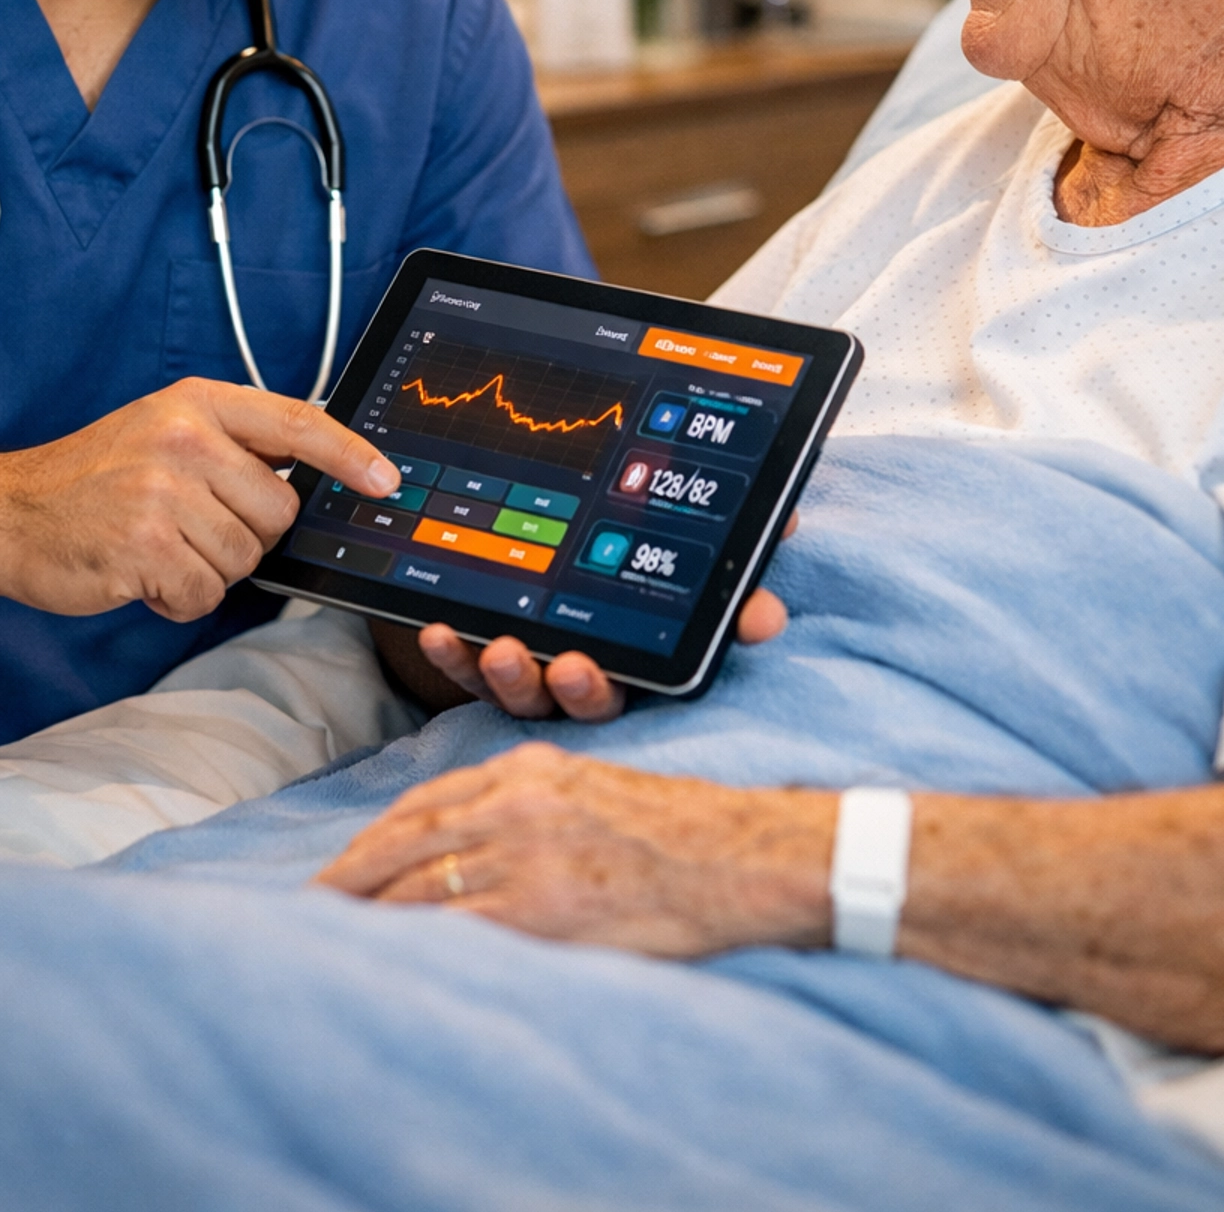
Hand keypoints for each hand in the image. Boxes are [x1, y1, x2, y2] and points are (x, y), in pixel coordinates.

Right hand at [0, 379, 398, 622]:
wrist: (8, 513)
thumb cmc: (93, 478)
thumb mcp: (164, 430)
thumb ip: (234, 445)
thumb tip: (317, 479)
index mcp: (198, 403)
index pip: (297, 423)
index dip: (350, 454)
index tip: (387, 481)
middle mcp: (185, 440)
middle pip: (279, 511)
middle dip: (246, 534)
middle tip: (189, 526)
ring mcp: (163, 493)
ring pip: (245, 559)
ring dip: (208, 569)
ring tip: (157, 546)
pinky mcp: (144, 547)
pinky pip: (204, 595)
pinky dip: (178, 600)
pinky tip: (142, 575)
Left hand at [317, 742, 835, 956]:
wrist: (732, 856)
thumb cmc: (674, 830)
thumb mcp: (589, 789)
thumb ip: (528, 804)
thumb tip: (476, 843)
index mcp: (525, 768)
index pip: (424, 801)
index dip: (374, 838)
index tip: (343, 865)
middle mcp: (514, 800)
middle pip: (404, 838)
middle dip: (351, 874)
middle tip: (309, 905)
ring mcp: (524, 851)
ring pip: (418, 881)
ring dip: (367, 912)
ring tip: (331, 938)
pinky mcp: (539, 904)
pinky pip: (455, 923)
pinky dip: (411, 939)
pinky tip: (386, 958)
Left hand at [412, 511, 798, 721]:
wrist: (563, 558)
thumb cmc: (640, 567)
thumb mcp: (694, 555)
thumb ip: (733, 540)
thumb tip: (785, 523)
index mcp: (640, 661)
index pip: (648, 679)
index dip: (639, 678)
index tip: (593, 662)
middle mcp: (589, 678)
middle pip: (582, 701)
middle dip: (574, 689)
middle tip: (565, 666)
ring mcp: (535, 675)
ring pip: (523, 694)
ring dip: (508, 676)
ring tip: (498, 645)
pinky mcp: (482, 666)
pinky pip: (466, 674)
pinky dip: (451, 656)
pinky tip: (438, 630)